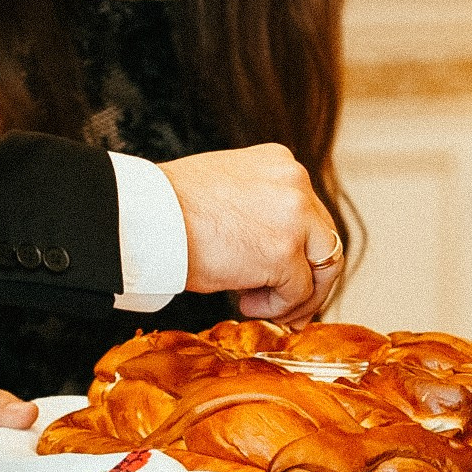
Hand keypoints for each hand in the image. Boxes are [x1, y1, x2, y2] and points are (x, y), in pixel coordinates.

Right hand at [161, 145, 343, 321]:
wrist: (147, 216)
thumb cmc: (170, 208)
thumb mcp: (227, 190)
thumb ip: (259, 209)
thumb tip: (272, 250)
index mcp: (280, 164)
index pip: (310, 214)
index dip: (301, 251)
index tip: (285, 275)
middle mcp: (296, 184)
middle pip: (325, 241)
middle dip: (310, 280)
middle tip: (289, 306)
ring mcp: (295, 217)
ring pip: (323, 269)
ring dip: (296, 297)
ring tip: (258, 304)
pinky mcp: (284, 253)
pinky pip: (298, 292)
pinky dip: (276, 307)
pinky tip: (245, 302)